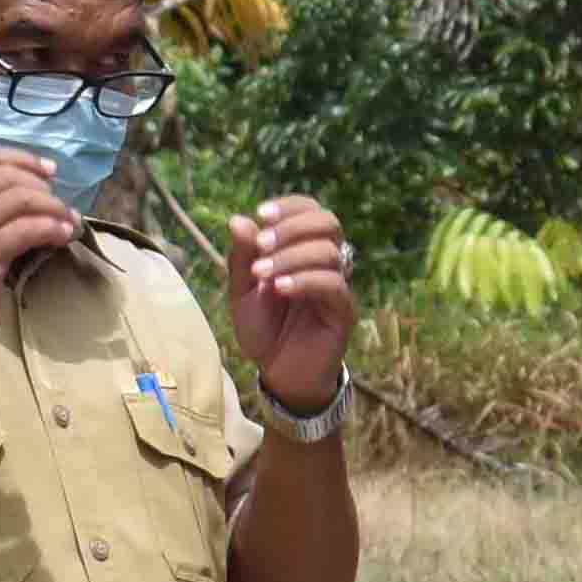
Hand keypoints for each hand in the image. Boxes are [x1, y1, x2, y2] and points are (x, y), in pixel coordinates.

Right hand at [0, 151, 79, 364]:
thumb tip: (30, 200)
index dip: (22, 159)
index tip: (48, 170)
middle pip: (7, 177)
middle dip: (44, 187)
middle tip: (62, 205)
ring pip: (19, 199)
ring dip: (54, 207)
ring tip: (69, 220)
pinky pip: (24, 231)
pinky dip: (50, 228)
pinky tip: (63, 234)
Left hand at [225, 196, 355, 413]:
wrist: (279, 375)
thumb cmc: (264, 331)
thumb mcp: (242, 291)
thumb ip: (242, 257)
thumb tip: (238, 219)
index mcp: (304, 251)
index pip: (311, 211)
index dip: (290, 206)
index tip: (261, 214)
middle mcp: (327, 264)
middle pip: (328, 222)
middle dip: (291, 227)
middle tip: (261, 245)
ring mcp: (338, 287)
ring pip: (328, 252)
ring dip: (290, 256)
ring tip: (261, 275)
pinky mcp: (343, 312)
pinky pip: (332, 285)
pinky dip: (304, 280)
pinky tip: (279, 289)